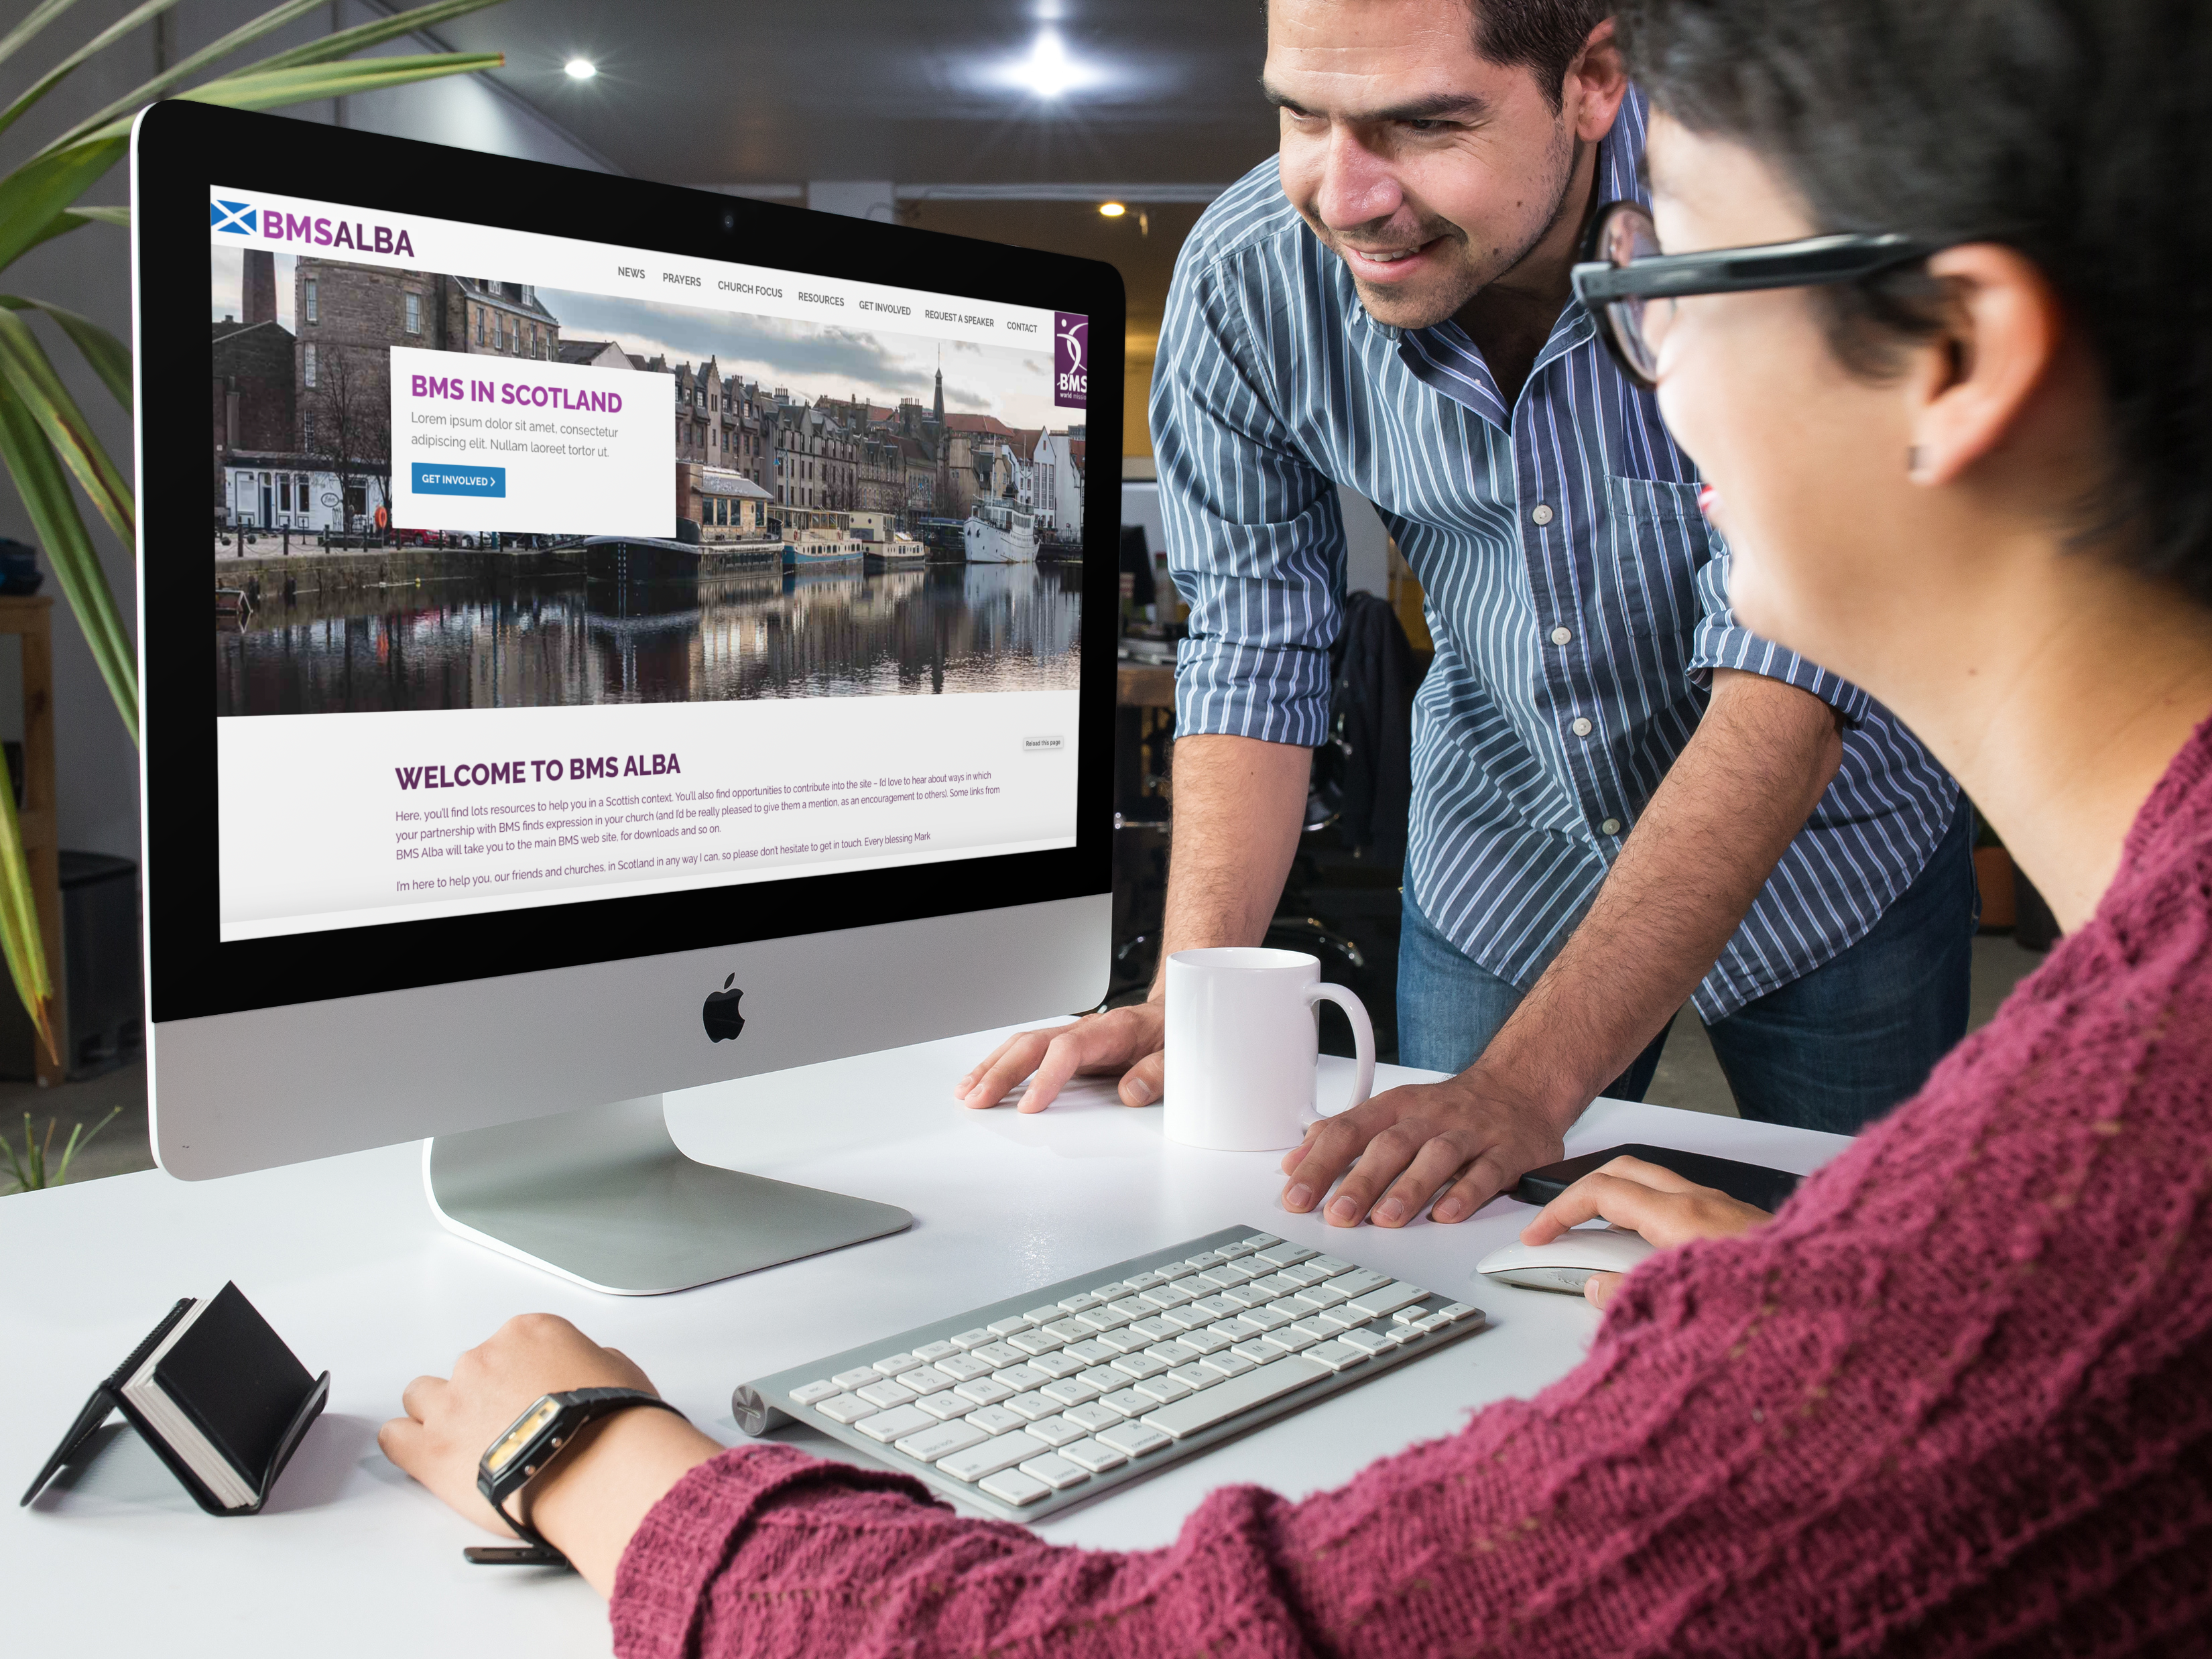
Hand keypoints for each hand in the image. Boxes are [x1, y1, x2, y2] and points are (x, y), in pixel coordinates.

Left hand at [380, 1314, 724, 1595]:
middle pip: (470, 1368)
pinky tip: (426, 1456)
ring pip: (422, 1395)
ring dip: (439, 1413)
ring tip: (465, 1442)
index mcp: (529, 1332)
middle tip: (508, 1426)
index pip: (513, 1342)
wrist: (597, 1468)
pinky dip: (407, 1444)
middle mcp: (485, 1359)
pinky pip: (395, 1436)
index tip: (533, 1394)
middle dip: (484, 1395)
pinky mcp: (431, 1449)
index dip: (523, 1372)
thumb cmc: (613, 1424)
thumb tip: (586, 1369)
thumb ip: (591, 1362)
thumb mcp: (620, 1372)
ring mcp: (453, 1403)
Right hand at [955, 1000, 1165, 1112]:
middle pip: (1034, 1044)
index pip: (1068, 1049)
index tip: (1030, 1107)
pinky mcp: (1066, 1048)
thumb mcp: (1180, 1054)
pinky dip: (1000, 1066)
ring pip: (1023, 1045)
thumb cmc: (1175, 1035)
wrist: (1178, 1014)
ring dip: (992, 1068)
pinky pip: (1027, 1052)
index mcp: (1112, 1030)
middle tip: (979, 1101)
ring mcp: (1072, 1038)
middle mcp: (1085, 1030)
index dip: (1047, 1077)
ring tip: (967, 1093)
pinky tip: (983, 1082)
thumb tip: (1131, 1093)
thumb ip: (1159, 1073)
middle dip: (1002, 1072)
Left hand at [1278, 1073, 1567, 1227]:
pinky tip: (1447, 1215)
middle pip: (1390, 1144)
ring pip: (1437, 1156)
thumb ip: (1342, 1136)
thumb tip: (1293, 1162)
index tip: (1297, 1194)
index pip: (1348, 1131)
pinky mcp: (1506, 1151)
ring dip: (1410, 1188)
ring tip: (1387, 1218)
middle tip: (1337, 1215)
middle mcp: (1430, 1116)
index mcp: (1395, 1107)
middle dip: (1360, 1181)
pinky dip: (1467, 1194)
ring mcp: (1469, 1133)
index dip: (1319, 1163)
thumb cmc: (1446, 1108)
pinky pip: (1487, 1171)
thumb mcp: (1391, 1111)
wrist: (1519, 1086)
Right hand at [1521, 1154, 1770, 1309]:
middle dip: (1584, 1193)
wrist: (1850, 1308)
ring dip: (1621, 1205)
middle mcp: (1706, 1203)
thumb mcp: (1688, 1308)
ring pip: (1658, 1187)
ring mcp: (1728, 1210)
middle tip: (1561, 1226)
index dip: (1559, 1210)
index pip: (1602, 1192)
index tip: (1539, 1235)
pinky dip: (1654, 1220)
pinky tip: (1654, 1259)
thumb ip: (1633, 1295)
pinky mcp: (1746, 1226)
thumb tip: (1598, 1288)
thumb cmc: (1779, 1305)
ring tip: (1602, 1248)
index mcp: (1684, 1217)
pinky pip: (1685, 1207)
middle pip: (1626, 1171)